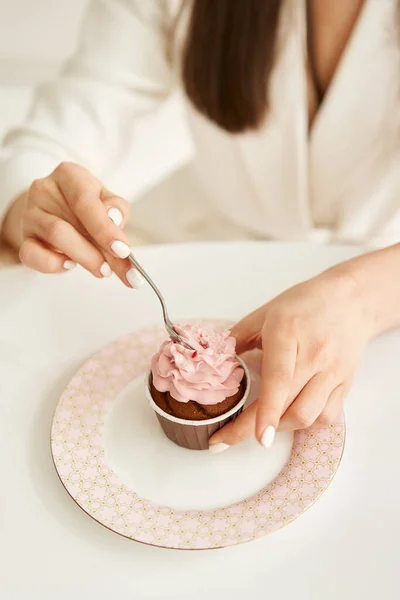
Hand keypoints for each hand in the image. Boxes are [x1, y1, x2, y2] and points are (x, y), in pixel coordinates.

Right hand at [1, 161, 142, 287]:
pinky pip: (31, 254)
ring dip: (83, 258)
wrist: (58, 210)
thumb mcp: (107, 200)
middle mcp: (45, 190)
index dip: (104, 228)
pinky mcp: (24, 237)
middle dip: (97, 251)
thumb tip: (114, 220)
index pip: (85, 201)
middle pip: (69, 223)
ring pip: (55, 237)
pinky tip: (70, 265)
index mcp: (69, 175)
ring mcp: (31, 214)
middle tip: (116, 268)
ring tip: (102, 269)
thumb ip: (116, 210)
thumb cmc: (87, 205)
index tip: (122, 250)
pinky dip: (53, 265)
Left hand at [209, 267, 374, 449]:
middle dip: (258, 430)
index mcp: (288, 333)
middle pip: (291, 405)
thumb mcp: (265, 313)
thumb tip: (213, 361)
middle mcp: (315, 355)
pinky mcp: (345, 384)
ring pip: (309, 416)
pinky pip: (326, 416)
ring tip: (262, 424)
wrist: (352, 299)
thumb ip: (237, 337)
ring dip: (280, 427)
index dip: (267, 411)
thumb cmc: (305, 303)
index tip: (257, 437)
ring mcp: (333, 372)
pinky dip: (304, 423)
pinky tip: (289, 414)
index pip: (279, 378)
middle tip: (225, 440)